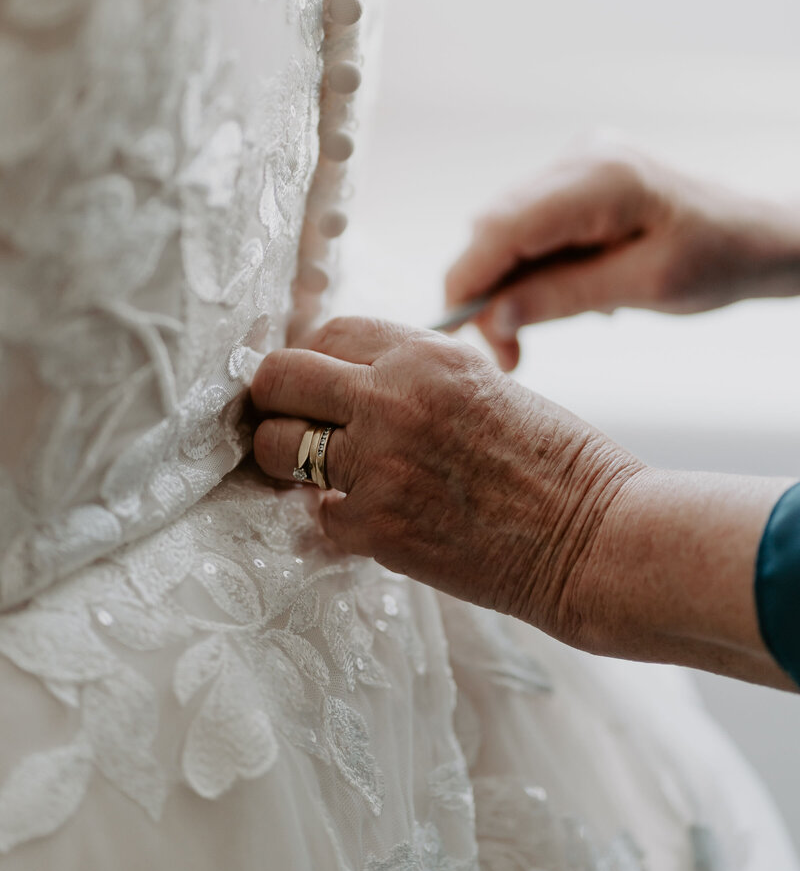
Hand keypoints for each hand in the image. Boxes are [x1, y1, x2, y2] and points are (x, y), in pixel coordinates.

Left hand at [250, 316, 640, 647]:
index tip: (313, 386)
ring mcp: (378, 463)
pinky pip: (317, 514)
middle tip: (286, 425)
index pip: (324, 332)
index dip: (310, 361)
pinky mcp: (375, 527)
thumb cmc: (554, 462)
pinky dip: (338, 519)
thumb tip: (347, 382)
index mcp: (425, 354)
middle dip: (273, 401)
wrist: (594, 538)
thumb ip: (412, 375)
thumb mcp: (482, 385)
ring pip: (274, 446)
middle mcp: (392, 397)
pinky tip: (376, 520)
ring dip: (286, 461)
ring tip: (317, 474)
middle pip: (278, 377)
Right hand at [445, 136, 799, 370]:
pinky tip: (567, 291)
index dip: (469, 278)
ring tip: (540, 328)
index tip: (459, 332)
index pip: (504, 225)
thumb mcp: (647, 286)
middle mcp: (582, 156)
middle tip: (509, 353)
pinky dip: (532, 267)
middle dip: (488, 290)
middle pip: (496, 225)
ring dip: (509, 283)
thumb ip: (566, 296)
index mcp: (604, 177)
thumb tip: (495, 314)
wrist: (756, 236)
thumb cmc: (720, 258)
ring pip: (506, 227)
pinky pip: (530, 224)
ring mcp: (577, 161)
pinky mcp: (576, 176)